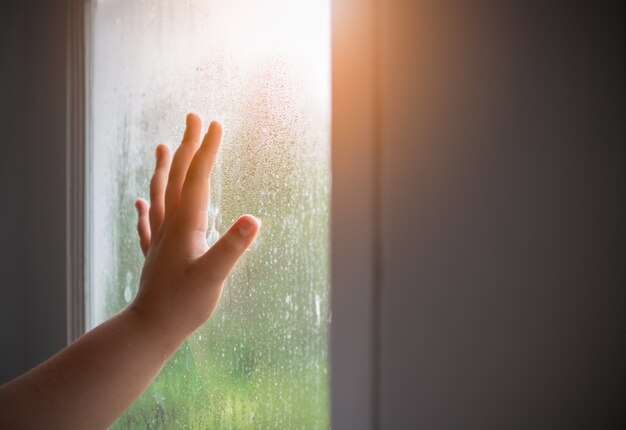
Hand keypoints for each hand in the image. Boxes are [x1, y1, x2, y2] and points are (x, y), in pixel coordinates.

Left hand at [132, 113, 258, 344]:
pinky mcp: (155, 254)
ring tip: (163, 147)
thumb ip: (232, 247)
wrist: (150, 329)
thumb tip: (254, 219)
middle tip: (193, 118)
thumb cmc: (184, 305)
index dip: (208, 150)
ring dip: (164, 168)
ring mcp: (160, 239)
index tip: (216, 124)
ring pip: (159, 194)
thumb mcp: (214, 277)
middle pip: (178, 178)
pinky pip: (148, 223)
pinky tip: (138, 202)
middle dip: (188, 146)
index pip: (198, 179)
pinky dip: (144, 208)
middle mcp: (170, 225)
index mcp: (186, 225)